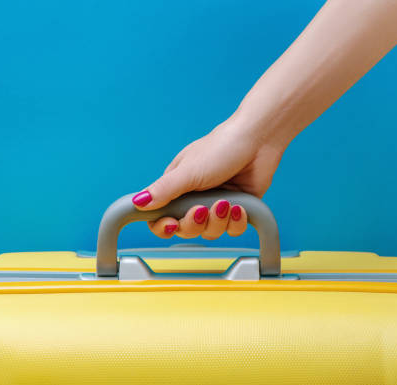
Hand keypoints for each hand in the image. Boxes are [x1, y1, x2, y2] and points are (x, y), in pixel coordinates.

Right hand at [131, 117, 285, 238]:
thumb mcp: (188, 171)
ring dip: (218, 222)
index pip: (159, 217)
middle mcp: (194, 198)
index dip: (163, 226)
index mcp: (176, 188)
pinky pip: (232, 229)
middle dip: (194, 224)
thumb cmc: (221, 147)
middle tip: (203, 209)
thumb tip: (137, 203)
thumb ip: (163, 190)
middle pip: (185, 229)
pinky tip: (238, 207)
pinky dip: (236, 222)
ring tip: (226, 203)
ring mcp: (216, 205)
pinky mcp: (237, 209)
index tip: (171, 225)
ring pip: (210, 232)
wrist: (258, 140)